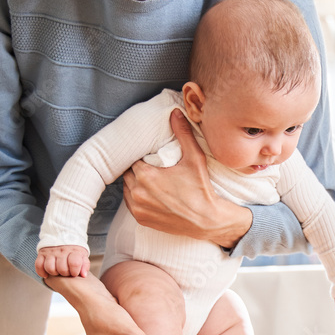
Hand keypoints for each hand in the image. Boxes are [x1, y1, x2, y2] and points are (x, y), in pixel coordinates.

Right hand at [35, 245, 89, 278]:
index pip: (74, 263)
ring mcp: (51, 252)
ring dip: (54, 273)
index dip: (74, 271)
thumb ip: (84, 265)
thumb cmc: (74, 251)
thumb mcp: (83, 256)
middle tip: (66, 272)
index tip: (74, 273)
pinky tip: (47, 274)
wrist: (63, 236)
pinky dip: (41, 272)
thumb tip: (83, 275)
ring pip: (49, 268)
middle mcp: (62, 251)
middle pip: (61, 268)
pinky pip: (38, 265)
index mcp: (74, 251)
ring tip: (57, 272)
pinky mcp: (42, 253)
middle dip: (65, 274)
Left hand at [122, 109, 251, 248]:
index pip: (133, 158)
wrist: (207, 221)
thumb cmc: (201, 189)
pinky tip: (149, 193)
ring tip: (149, 179)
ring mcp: (138, 207)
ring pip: (127, 188)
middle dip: (137, 168)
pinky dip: (137, 197)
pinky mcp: (141, 219)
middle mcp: (137, 192)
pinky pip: (130, 203)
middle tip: (151, 167)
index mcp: (146, 176)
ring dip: (135, 182)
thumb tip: (175, 113)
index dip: (141, 156)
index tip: (150, 156)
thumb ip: (183, 134)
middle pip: (128, 173)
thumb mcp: (194, 158)